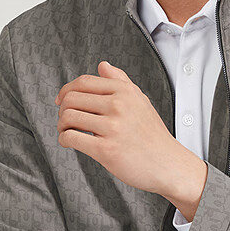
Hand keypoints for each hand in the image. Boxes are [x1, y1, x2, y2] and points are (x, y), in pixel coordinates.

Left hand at [55, 62, 193, 196]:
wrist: (168, 165)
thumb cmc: (152, 136)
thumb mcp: (140, 101)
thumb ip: (120, 80)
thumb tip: (102, 65)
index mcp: (125, 91)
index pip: (83, 82)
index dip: (66, 90)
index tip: (61, 100)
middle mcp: (119, 105)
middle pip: (72, 98)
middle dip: (62, 110)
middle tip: (65, 120)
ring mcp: (112, 127)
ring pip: (68, 117)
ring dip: (61, 126)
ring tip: (67, 131)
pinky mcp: (106, 150)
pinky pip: (71, 138)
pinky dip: (64, 140)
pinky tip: (70, 142)